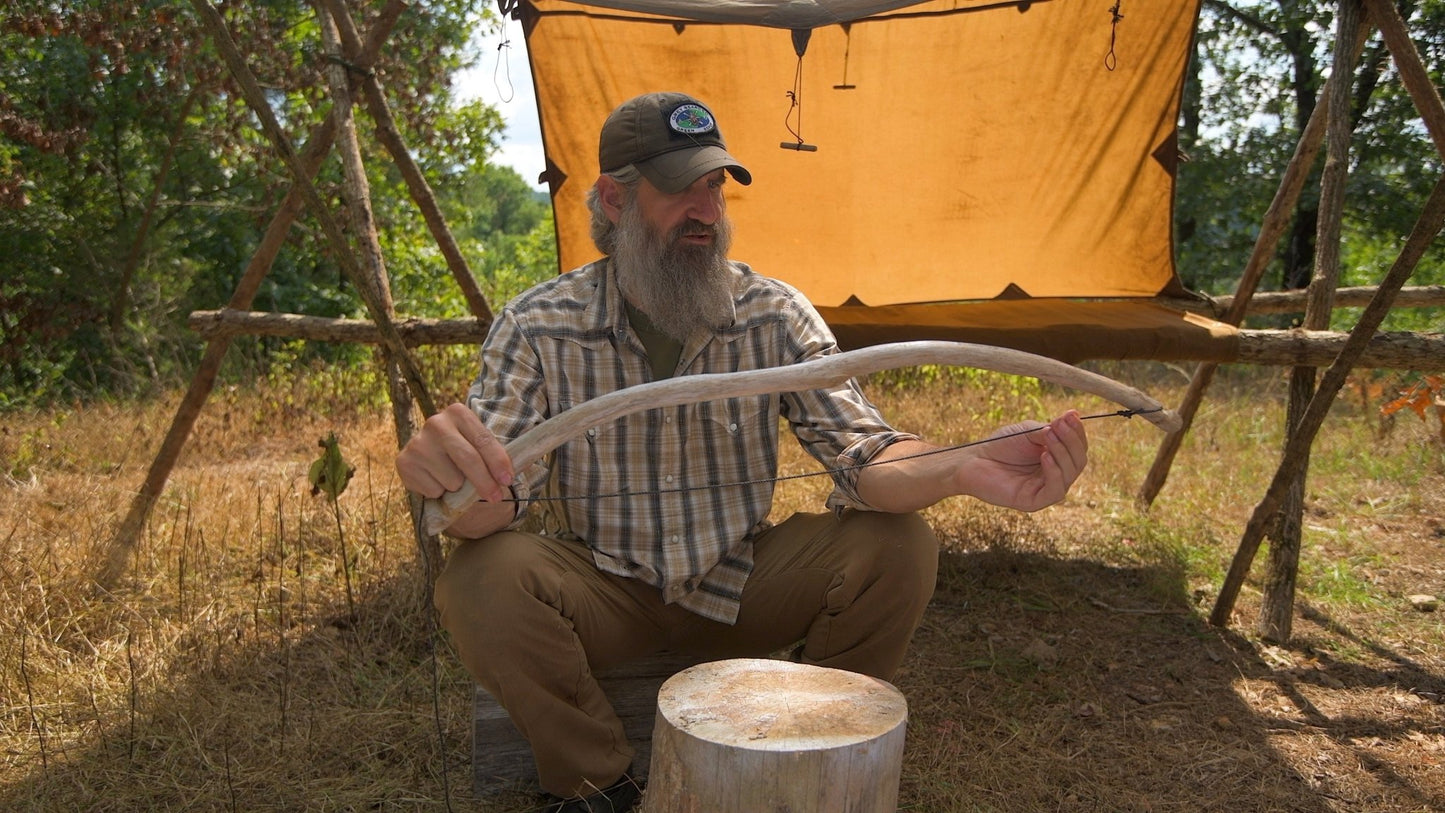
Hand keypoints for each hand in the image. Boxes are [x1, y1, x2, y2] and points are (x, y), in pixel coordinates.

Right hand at [396, 403, 514, 504]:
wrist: (429, 460)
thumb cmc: (462, 452)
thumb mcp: (477, 446)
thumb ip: (492, 456)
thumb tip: (507, 478)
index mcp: (458, 412)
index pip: (483, 440)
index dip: (498, 462)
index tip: (507, 480)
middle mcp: (435, 423)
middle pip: (468, 459)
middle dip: (485, 481)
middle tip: (495, 496)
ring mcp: (417, 443)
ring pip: (452, 480)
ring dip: (457, 487)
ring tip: (451, 478)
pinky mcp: (404, 462)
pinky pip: (434, 490)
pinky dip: (439, 493)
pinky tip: (435, 480)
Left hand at [963, 410, 1088, 511]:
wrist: (973, 461)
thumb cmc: (1000, 446)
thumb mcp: (1029, 432)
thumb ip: (1052, 429)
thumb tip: (1074, 415)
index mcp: (1057, 459)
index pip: (1078, 449)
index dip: (1078, 433)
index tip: (1072, 417)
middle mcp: (1055, 476)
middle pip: (1078, 462)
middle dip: (1071, 441)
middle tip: (1059, 426)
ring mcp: (1045, 490)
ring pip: (1070, 475)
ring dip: (1062, 453)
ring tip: (1048, 437)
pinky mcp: (1034, 502)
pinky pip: (1055, 490)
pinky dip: (1054, 472)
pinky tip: (1045, 456)